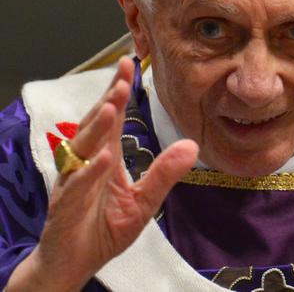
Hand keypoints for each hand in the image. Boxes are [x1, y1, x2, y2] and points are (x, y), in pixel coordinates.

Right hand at [7, 57, 197, 291]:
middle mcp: (87, 164)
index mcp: (105, 158)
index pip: (112, 119)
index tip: (130, 65)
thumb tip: (192, 145)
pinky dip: (89, 172)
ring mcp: (73, 183)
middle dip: (108, 100)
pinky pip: (77, 186)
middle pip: (96, 125)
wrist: (76, 263)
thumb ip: (164, 173)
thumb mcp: (143, 201)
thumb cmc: (105, 227)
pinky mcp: (65, 207)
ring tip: (111, 106)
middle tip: (123, 76)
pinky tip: (102, 158)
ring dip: (97, 128)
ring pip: (83, 149)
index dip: (119, 93)